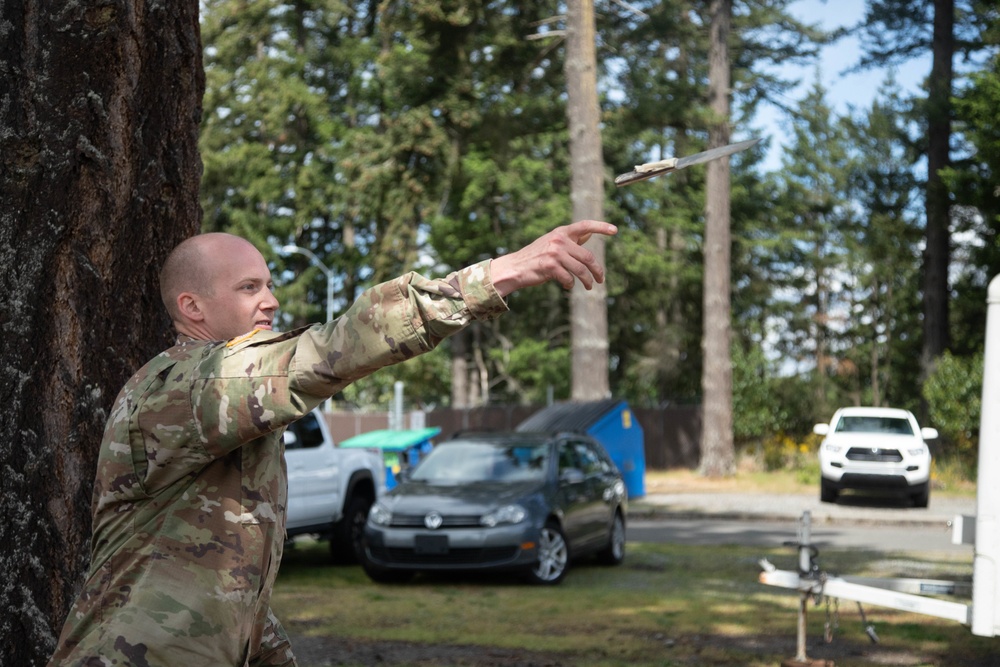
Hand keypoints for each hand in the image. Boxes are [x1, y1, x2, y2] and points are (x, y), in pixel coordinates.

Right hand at [489, 220, 617, 295]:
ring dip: (587, 281)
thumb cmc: (536, 256)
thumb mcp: (552, 243)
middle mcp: (559, 240)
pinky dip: (570, 285)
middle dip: (597, 270)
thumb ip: (570, 240)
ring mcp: (554, 253)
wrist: (515, 267)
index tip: (615, 230)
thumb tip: (588, 235)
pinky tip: (567, 286)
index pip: (584, 226)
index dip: (601, 227)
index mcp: (561, 232)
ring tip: (589, 287)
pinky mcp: (550, 266)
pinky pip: (569, 278)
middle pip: (588, 256)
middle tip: (600, 279)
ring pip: (581, 270)